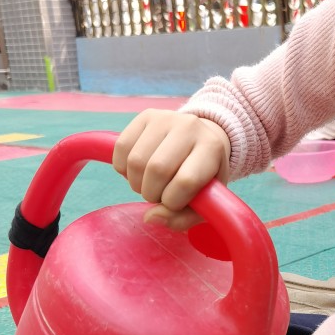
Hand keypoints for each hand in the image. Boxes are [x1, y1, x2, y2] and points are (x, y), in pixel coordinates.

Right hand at [113, 109, 230, 229]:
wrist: (202, 139)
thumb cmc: (203, 176)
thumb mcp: (204, 200)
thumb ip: (183, 218)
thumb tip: (151, 217)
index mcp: (212, 148)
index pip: (186, 181)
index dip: (173, 201)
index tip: (174, 203)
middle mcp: (190, 127)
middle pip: (157, 170)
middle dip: (152, 194)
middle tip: (158, 195)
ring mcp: (166, 117)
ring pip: (136, 161)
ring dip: (136, 183)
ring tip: (149, 183)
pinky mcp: (146, 115)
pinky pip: (122, 148)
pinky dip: (123, 169)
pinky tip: (138, 171)